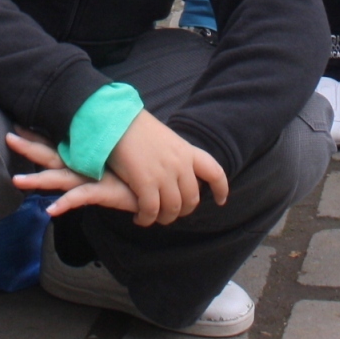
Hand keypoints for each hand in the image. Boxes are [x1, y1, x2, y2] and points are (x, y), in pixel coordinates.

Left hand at [7, 131, 140, 217]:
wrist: (164, 182)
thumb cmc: (138, 172)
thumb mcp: (116, 163)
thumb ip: (101, 155)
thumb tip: (92, 148)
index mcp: (86, 156)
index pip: (56, 144)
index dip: (37, 135)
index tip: (17, 123)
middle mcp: (86, 164)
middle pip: (52, 154)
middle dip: (30, 146)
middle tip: (8, 135)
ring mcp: (93, 177)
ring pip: (60, 177)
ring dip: (37, 179)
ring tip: (16, 180)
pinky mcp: (104, 192)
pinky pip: (81, 198)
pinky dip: (65, 204)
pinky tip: (50, 210)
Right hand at [105, 111, 227, 226]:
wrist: (117, 119)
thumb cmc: (136, 127)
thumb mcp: (166, 138)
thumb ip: (175, 155)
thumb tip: (176, 172)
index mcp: (187, 151)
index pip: (214, 172)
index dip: (221, 189)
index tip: (221, 201)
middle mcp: (180, 164)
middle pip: (192, 199)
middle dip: (182, 211)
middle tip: (169, 213)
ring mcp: (164, 174)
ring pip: (173, 208)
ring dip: (164, 218)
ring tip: (153, 217)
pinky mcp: (146, 182)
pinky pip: (151, 210)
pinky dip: (146, 219)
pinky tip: (139, 218)